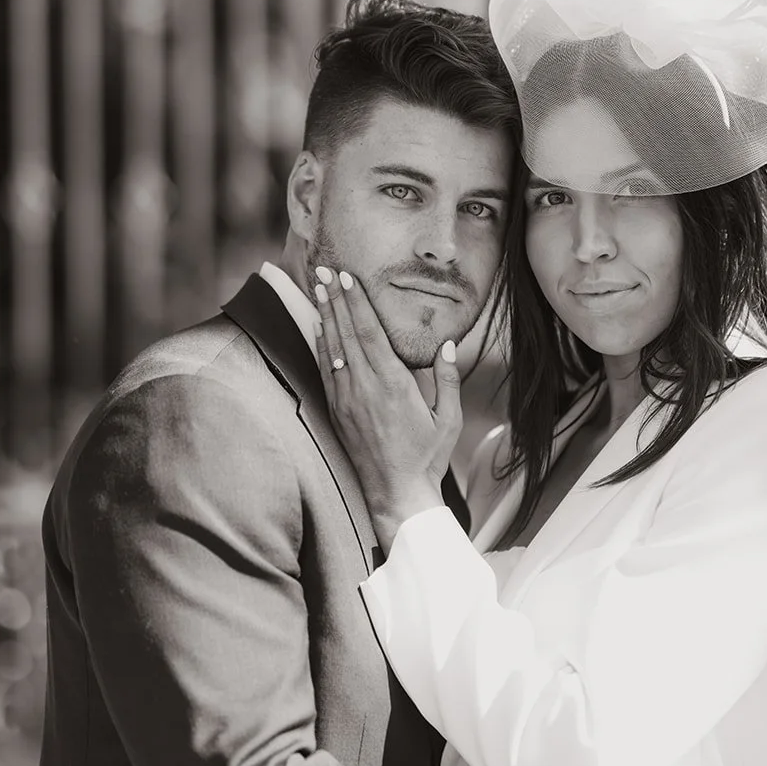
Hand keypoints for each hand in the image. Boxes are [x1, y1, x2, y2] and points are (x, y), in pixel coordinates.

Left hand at [312, 268, 461, 548]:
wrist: (396, 494)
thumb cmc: (426, 457)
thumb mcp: (448, 418)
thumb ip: (447, 379)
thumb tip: (447, 344)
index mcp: (394, 384)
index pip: (370, 332)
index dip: (356, 302)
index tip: (346, 278)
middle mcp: (365, 387)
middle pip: (346, 333)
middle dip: (335, 299)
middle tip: (324, 270)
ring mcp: (347, 399)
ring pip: (332, 348)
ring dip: (325, 316)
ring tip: (318, 289)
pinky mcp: (338, 412)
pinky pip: (326, 370)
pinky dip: (321, 345)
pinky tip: (318, 328)